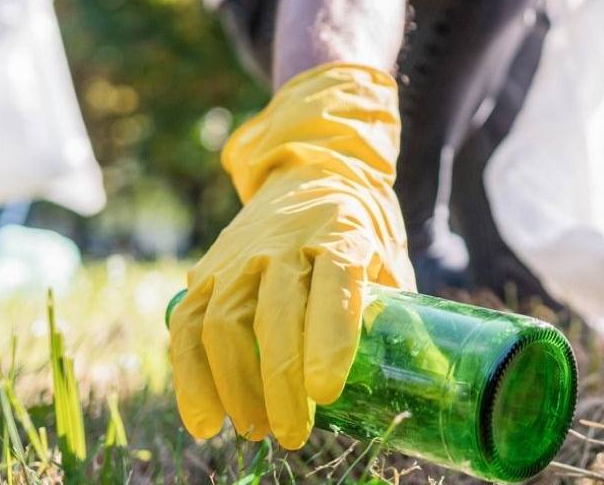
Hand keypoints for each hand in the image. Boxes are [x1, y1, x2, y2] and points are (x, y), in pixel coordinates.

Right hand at [170, 63, 414, 448]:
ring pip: (222, 322)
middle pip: (274, 314)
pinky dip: (190, 376)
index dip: (329, 341)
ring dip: (234, 386)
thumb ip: (391, 310)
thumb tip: (415, 378)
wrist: (311, 169)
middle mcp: (285, 241)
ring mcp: (240, 254)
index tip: (326, 393)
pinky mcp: (207, 269)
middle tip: (293, 433)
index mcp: (342, 234)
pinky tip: (207, 419)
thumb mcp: (388, 256)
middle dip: (279, 382)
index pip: (334, 287)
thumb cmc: (360, 228)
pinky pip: (188, 324)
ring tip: (254, 431)